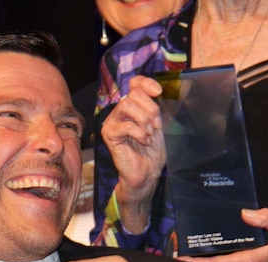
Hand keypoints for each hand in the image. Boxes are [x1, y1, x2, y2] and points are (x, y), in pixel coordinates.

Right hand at [101, 76, 165, 233]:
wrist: (146, 172)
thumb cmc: (153, 151)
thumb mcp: (159, 125)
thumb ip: (156, 108)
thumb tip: (158, 92)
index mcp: (133, 107)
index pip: (135, 83)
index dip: (146, 83)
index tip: (159, 92)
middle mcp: (120, 112)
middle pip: (134, 94)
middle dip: (150, 109)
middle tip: (156, 127)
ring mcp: (112, 122)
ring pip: (127, 105)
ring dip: (144, 120)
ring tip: (149, 134)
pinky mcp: (109, 134)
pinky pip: (124, 125)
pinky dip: (138, 133)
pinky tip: (144, 141)